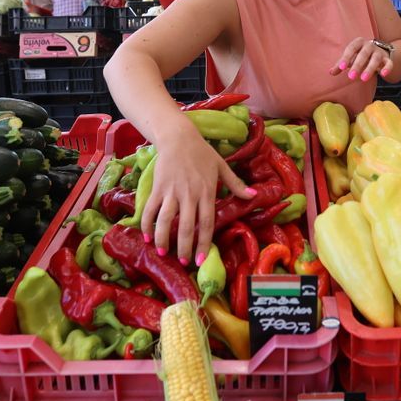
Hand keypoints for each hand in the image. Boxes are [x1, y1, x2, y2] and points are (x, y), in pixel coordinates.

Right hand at [141, 130, 253, 265]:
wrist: (179, 137)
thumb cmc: (202, 152)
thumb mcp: (222, 166)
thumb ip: (235, 184)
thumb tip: (253, 196)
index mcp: (206, 192)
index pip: (206, 223)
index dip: (203, 243)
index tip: (201, 259)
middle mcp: (189, 194)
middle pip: (186, 226)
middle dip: (184, 248)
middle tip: (184, 263)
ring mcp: (172, 191)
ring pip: (166, 220)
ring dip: (163, 239)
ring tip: (163, 253)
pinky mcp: (158, 187)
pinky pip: (151, 209)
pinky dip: (147, 224)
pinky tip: (146, 237)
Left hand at [329, 37, 392, 82]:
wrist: (379, 51)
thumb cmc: (360, 55)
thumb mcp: (350, 57)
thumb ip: (340, 64)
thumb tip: (331, 72)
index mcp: (358, 42)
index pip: (351, 49)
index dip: (346, 58)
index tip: (341, 68)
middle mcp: (369, 45)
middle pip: (363, 54)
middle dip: (357, 65)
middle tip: (351, 77)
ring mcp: (379, 52)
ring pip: (375, 59)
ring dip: (370, 68)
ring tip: (363, 79)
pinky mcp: (387, 59)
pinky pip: (389, 63)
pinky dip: (387, 68)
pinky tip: (383, 75)